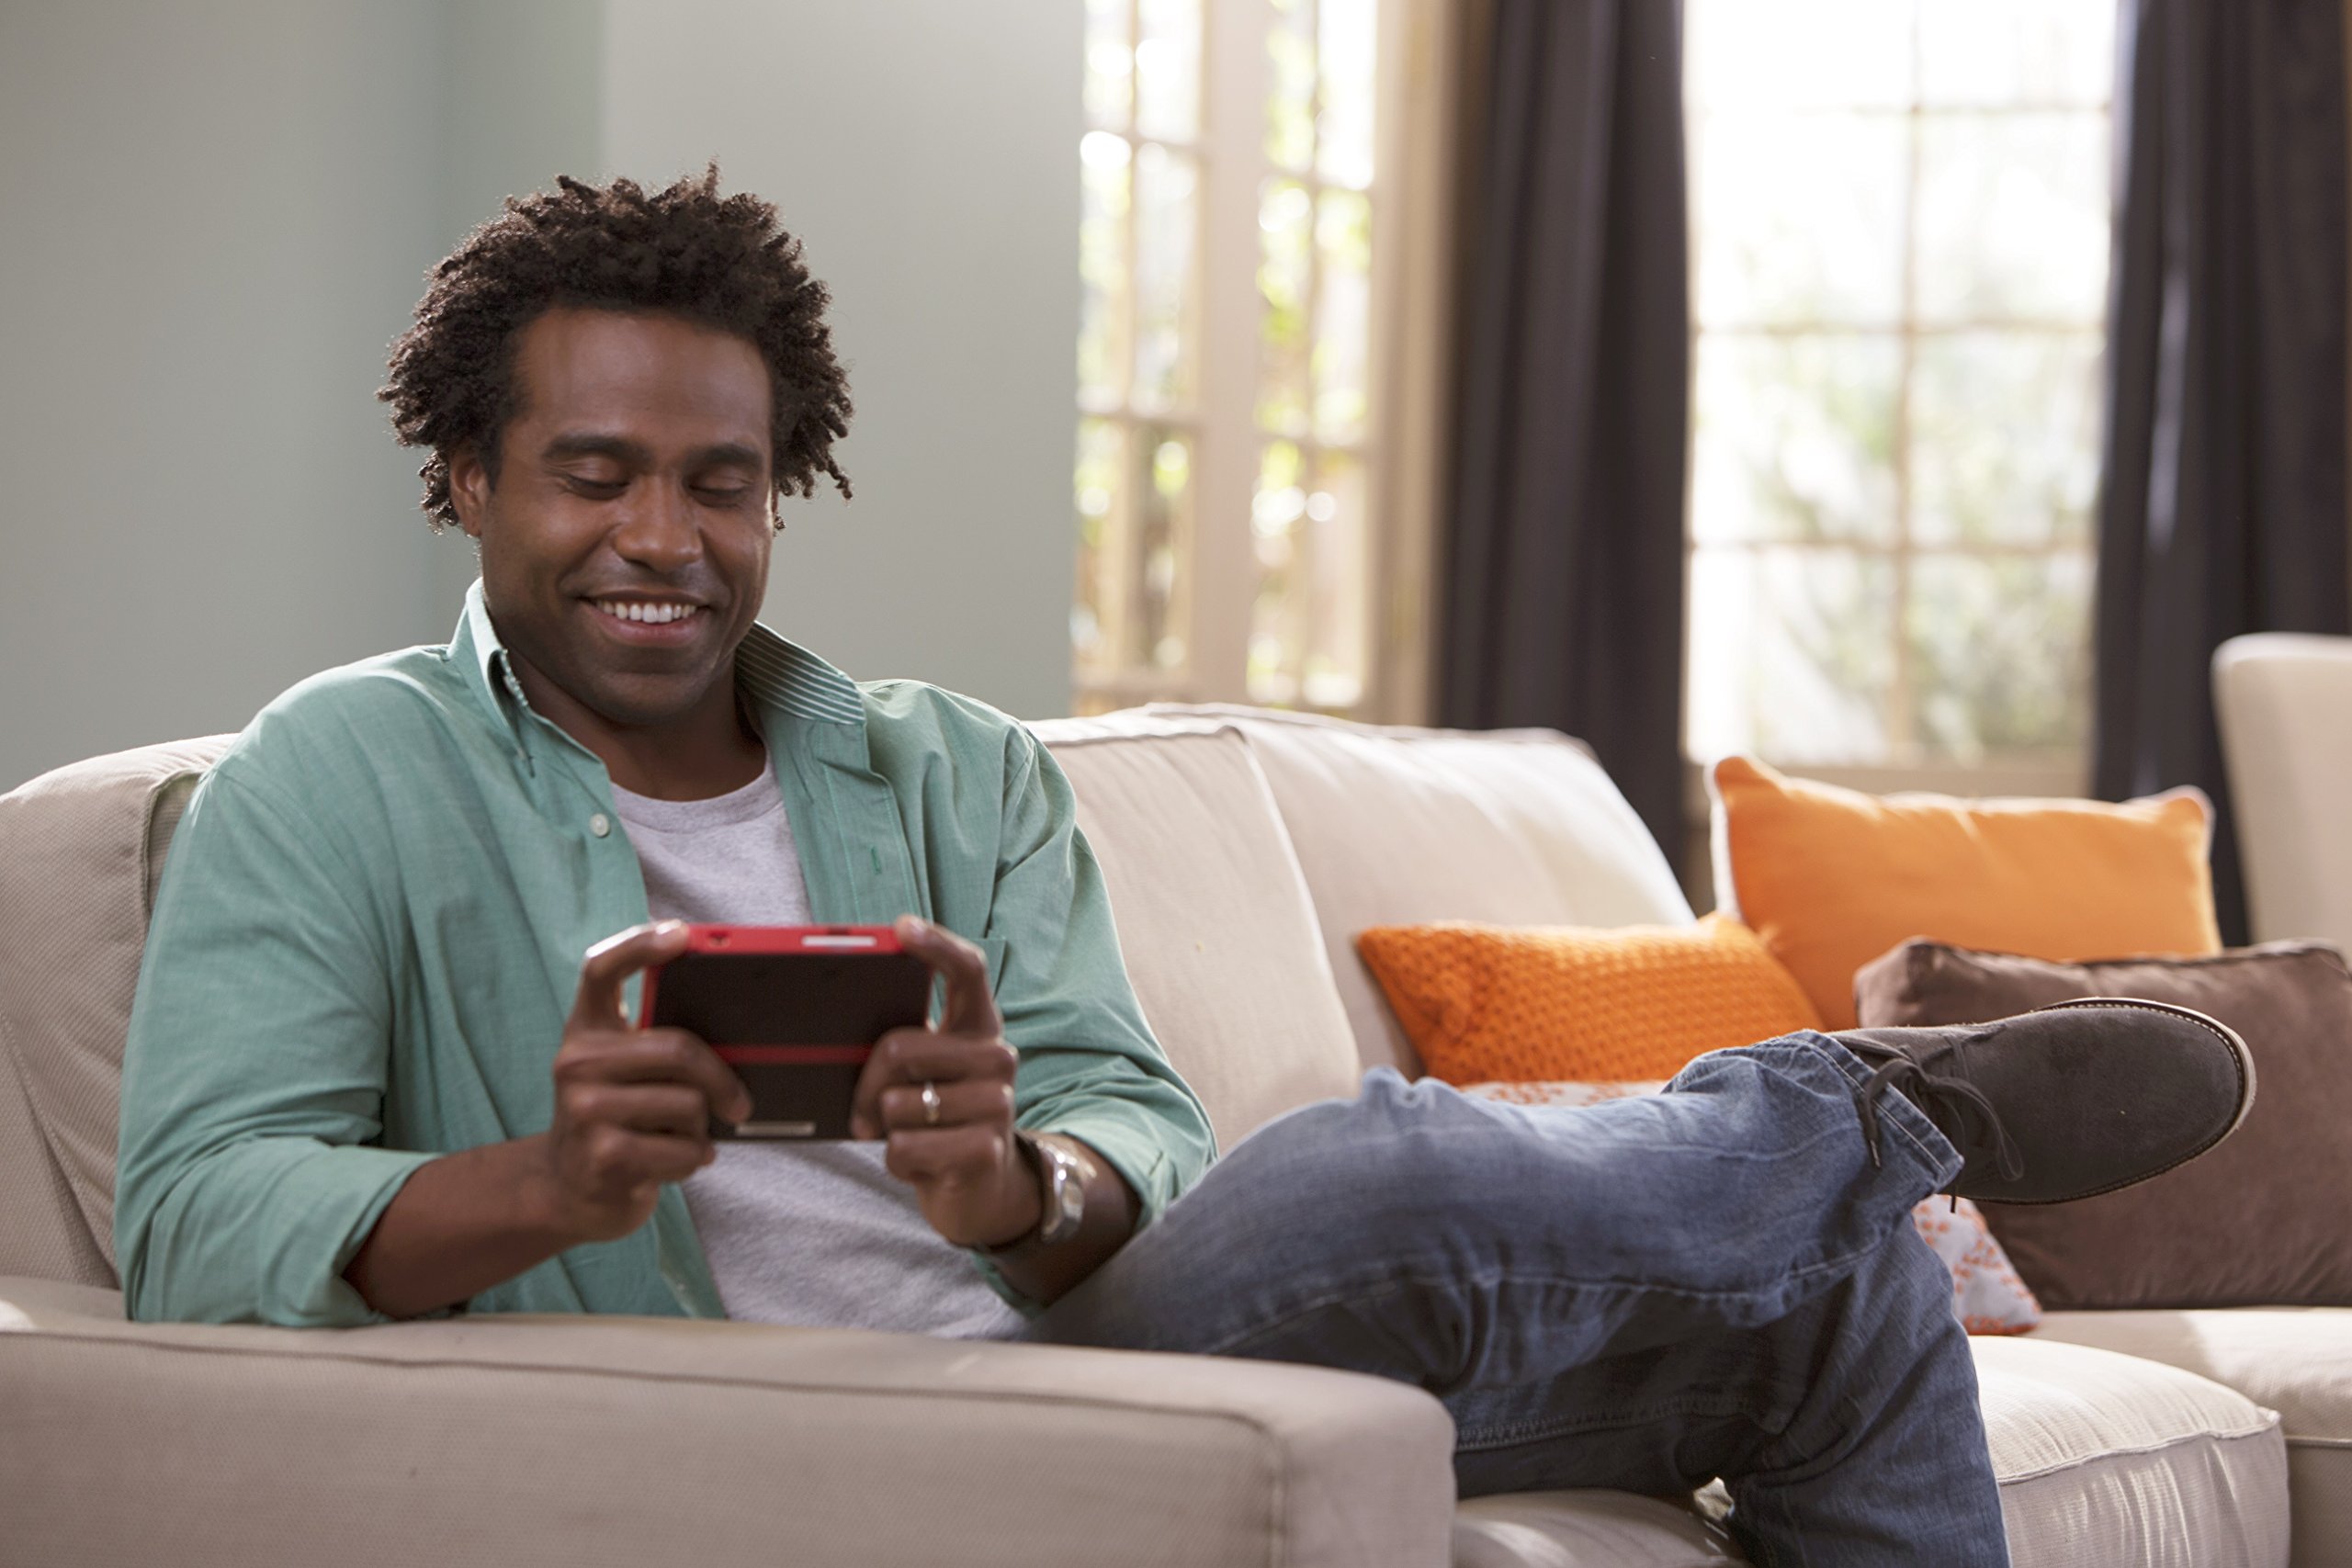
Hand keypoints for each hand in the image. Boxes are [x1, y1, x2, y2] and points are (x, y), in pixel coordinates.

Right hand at [537, 920, 752, 1243]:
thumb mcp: (624, 1074)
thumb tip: (744, 1034)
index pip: (601, 969)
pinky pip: (684, 1150)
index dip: (640, 944)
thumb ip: (658, 1044)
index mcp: (586, 1029)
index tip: (682, 934)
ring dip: (700, 1129)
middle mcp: (575, 1062)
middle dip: (722, 1079)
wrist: (571, 1191)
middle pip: (677, 1049)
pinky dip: (693, 1160)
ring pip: (688, 1105)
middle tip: (740, 1101)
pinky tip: (672, 1162)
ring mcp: (583, 1109)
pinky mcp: (601, 1156)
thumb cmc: (620, 1121)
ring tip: (682, 1138)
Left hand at [851, 916, 1038, 1247]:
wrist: (980, 1185)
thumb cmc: (936, 1117)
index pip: (966, 970)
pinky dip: (897, 1161)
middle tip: (864, 1109)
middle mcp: (997, 1056)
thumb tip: (838, 1030)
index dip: (935, 944)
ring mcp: (998, 1103)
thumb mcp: (923, 1074)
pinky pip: (904, 1148)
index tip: (901, 928)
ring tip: (907, 1135)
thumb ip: (901, 1046)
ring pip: (896, 1105)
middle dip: (866, 1083)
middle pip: (900, 1047)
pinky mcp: (986, 1149)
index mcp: (978, 1026)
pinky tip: (921, 1163)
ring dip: (884, 1128)